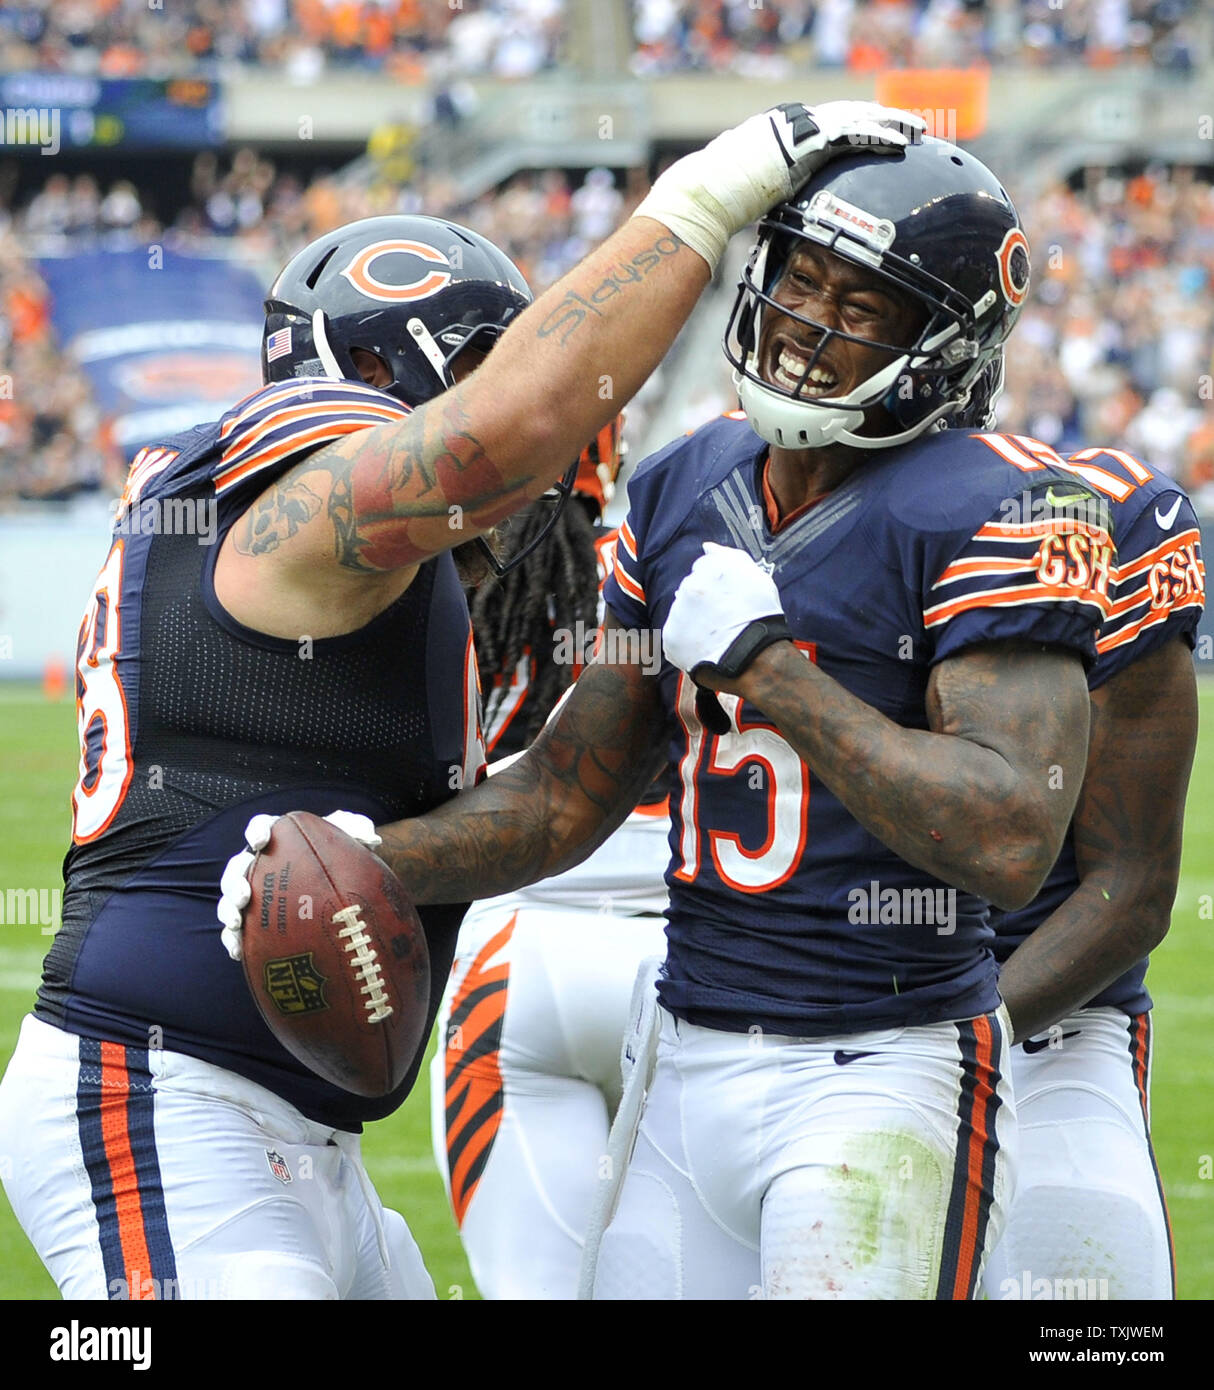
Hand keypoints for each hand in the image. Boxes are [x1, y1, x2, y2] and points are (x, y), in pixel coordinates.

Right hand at [217, 810, 381, 961]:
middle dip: (235, 882)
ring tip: (236, 924)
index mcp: (278, 839)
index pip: (261, 827)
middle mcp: (259, 864)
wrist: (342, 886)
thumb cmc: (341, 858)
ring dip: (228, 911)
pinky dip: (234, 941)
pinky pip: (237, 932)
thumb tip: (370, 838)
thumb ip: (357, 829)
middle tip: (244, 896)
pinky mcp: (254, 921)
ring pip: (229, 901)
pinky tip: (238, 953)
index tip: (261, 841)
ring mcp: (253, 894)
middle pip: (236, 869)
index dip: (257, 832)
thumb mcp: (350, 840)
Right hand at [633, 101, 925, 271]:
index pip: (827, 126)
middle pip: (846, 115)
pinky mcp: (806, 140)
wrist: (708, 193)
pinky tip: (899, 140)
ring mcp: (799, 129)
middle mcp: (792, 124)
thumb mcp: (751, 196)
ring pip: (855, 117)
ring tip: (917, 130)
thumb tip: (773, 216)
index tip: (878, 134)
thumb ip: (771, 197)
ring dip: (889, 123)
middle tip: (909, 126)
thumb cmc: (719, 203)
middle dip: (879, 119)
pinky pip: (851, 133)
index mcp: (781, 135)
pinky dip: (877, 135)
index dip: (855, 128)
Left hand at [663, 542, 790, 682]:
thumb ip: (729, 556)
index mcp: (710, 567)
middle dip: (704, 603)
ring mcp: (677, 611)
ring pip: (683, 613)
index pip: (704, 569)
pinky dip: (688, 642)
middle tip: (725, 620)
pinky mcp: (670, 637)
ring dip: (695, 621)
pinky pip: (677, 636)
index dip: (718, 587)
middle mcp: (689, 585)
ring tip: (717, 636)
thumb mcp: (756, 577)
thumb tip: (707, 547)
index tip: (730, 601)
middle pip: (691, 590)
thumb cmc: (762, 618)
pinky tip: (707, 648)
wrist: (755, 658)